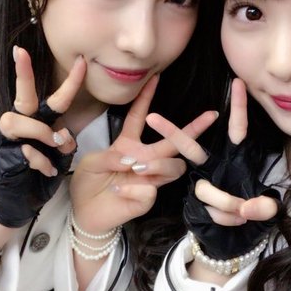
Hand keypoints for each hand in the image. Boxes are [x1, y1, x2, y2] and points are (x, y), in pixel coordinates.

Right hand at [0, 47, 84, 227]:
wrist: (19, 202)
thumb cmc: (38, 175)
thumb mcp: (59, 157)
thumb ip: (63, 142)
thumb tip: (64, 134)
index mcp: (39, 123)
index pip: (55, 99)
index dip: (70, 81)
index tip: (81, 60)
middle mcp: (20, 125)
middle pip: (22, 95)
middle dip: (22, 73)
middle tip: (20, 52)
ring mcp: (7, 139)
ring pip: (17, 120)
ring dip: (40, 132)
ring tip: (54, 146)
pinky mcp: (2, 154)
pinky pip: (21, 149)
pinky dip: (39, 160)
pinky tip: (47, 170)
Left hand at [70, 75, 218, 235]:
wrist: (82, 213)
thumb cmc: (87, 184)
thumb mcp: (92, 162)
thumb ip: (110, 155)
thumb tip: (132, 159)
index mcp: (128, 146)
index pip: (140, 117)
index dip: (147, 97)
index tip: (156, 77)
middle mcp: (144, 160)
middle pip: (174, 144)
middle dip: (192, 129)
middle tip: (208, 116)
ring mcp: (148, 180)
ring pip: (174, 167)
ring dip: (158, 164)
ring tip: (137, 167)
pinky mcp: (146, 199)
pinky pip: (151, 190)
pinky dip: (134, 188)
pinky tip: (118, 189)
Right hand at [146, 78, 279, 259]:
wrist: (236, 236)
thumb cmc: (252, 211)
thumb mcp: (266, 209)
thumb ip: (262, 206)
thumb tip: (247, 208)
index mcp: (234, 158)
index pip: (237, 130)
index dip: (238, 107)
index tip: (238, 83)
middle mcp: (214, 167)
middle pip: (191, 148)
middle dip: (172, 132)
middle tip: (152, 118)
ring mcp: (202, 184)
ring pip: (203, 188)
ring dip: (225, 202)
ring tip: (243, 213)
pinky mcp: (195, 202)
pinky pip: (206, 209)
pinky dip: (223, 218)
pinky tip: (236, 222)